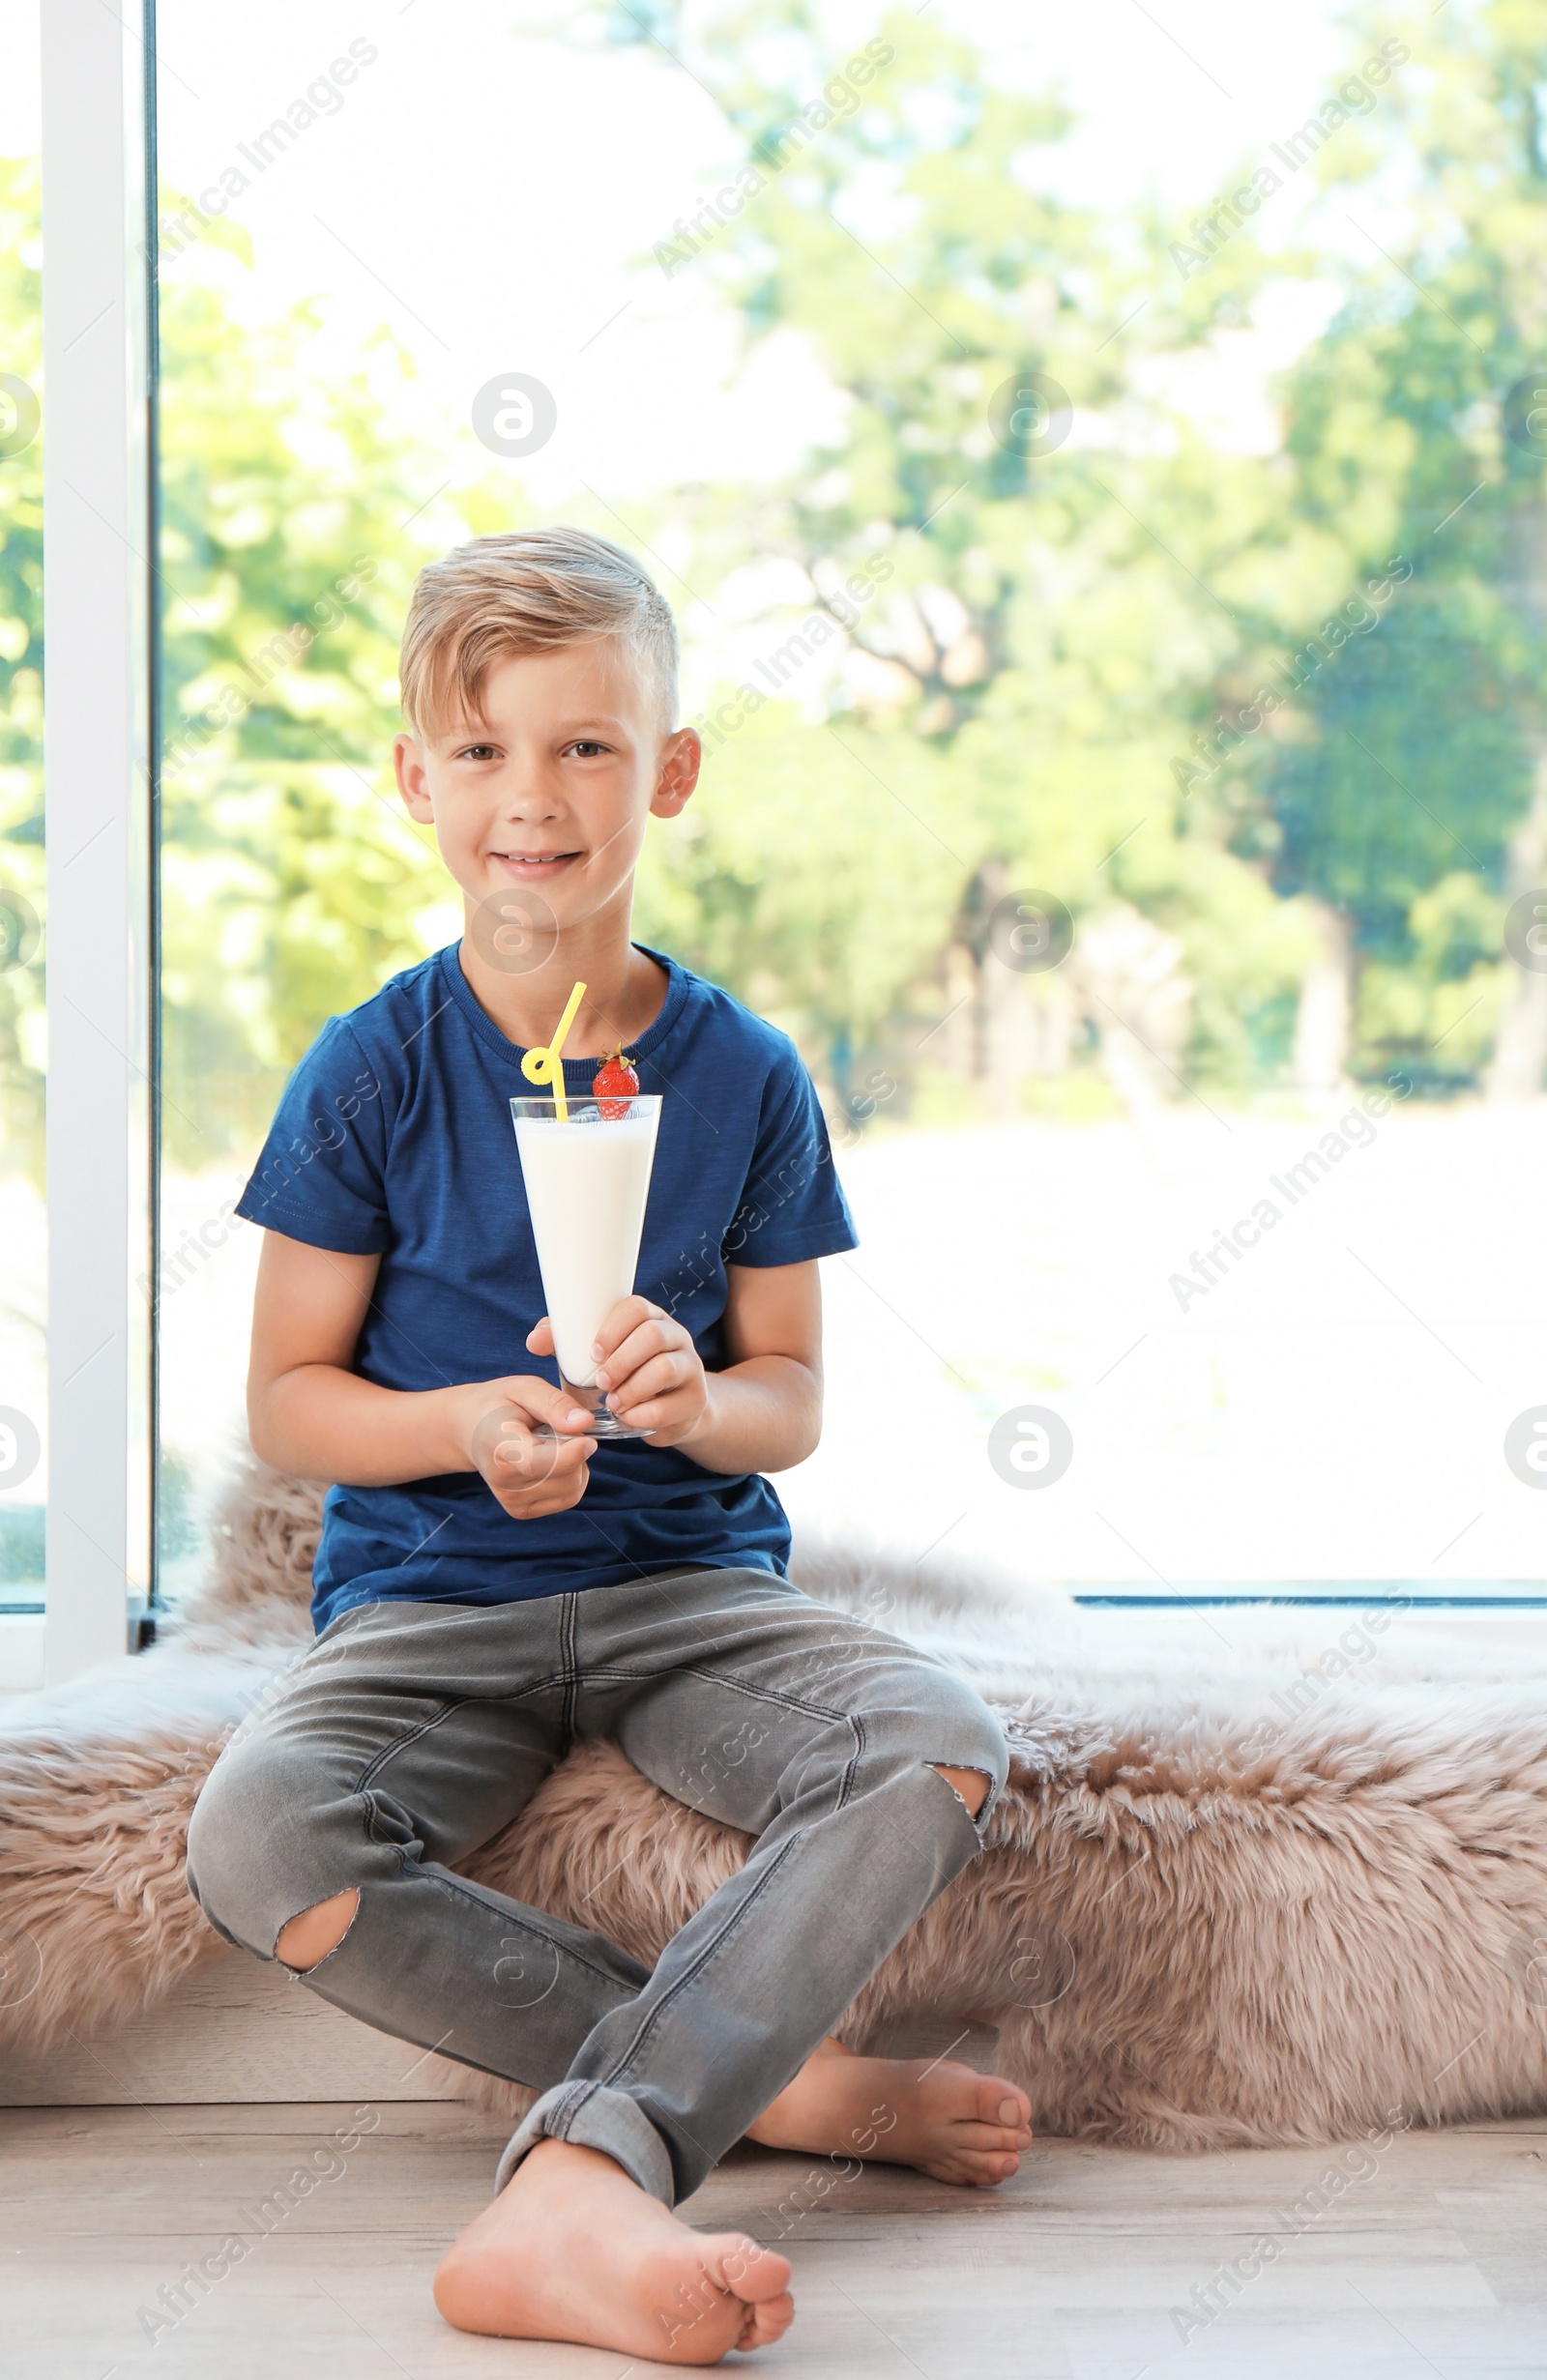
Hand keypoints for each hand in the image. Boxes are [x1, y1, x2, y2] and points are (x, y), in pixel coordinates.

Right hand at [456, 1374, 595, 1519]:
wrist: (470, 1429)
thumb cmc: (499, 1404)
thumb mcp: (524, 1388)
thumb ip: (554, 1404)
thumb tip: (584, 1422)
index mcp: (499, 1447)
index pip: (540, 1463)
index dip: (571, 1454)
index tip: (589, 1440)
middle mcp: (503, 1481)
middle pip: (566, 1476)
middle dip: (576, 1450)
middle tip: (557, 1430)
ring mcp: (512, 1501)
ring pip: (572, 1489)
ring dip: (576, 1465)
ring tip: (550, 1445)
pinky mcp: (521, 1511)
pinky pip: (568, 1498)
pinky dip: (570, 1478)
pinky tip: (552, 1461)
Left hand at [526, 1300, 710, 1448]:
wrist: (667, 1412)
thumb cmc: (623, 1377)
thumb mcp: (594, 1360)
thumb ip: (564, 1344)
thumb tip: (534, 1341)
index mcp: (650, 1319)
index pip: (637, 1307)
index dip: (613, 1328)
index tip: (593, 1352)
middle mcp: (675, 1337)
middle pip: (653, 1335)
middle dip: (621, 1361)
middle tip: (600, 1382)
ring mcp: (690, 1367)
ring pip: (666, 1368)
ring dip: (633, 1388)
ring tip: (613, 1403)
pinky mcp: (696, 1399)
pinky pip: (672, 1404)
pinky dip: (644, 1414)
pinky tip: (628, 1418)